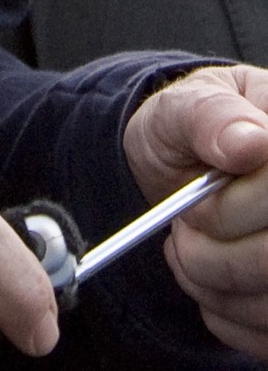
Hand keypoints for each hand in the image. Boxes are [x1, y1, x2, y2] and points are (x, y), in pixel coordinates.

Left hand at [123, 64, 267, 359]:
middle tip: (181, 230)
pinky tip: (209, 278)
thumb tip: (248, 143)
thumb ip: (212, 115)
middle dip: (212, 253)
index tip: (190, 205)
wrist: (188, 166)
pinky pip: (267, 337)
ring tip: (188, 249)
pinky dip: (225, 314)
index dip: (228, 211)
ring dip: (212, 285)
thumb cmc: (191, 131)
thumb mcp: (185, 105)